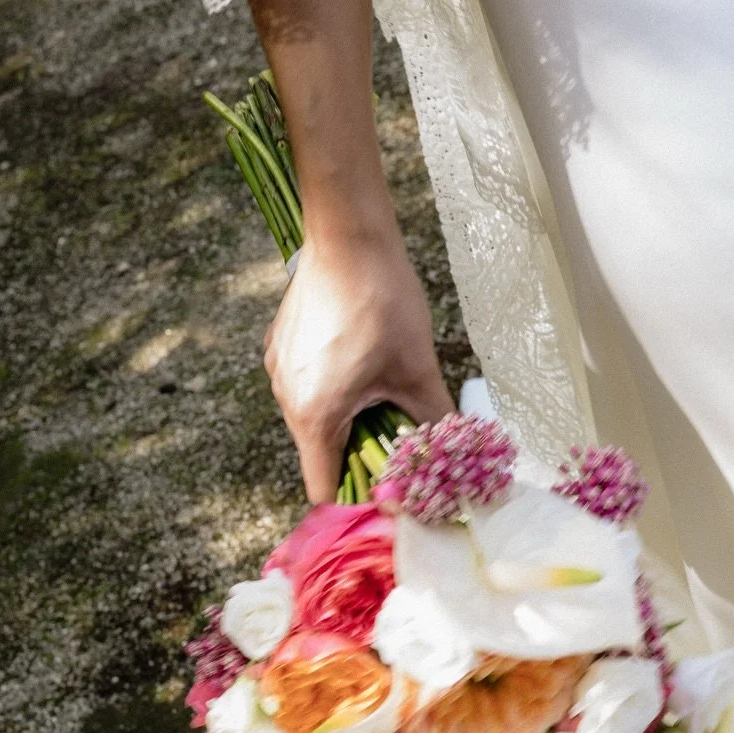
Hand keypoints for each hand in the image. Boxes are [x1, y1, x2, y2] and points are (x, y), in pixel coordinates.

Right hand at [264, 209, 452, 501]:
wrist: (348, 236)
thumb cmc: (382, 303)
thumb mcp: (418, 371)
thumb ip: (433, 422)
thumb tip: (453, 453)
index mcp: (314, 415)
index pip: (324, 488)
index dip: (357, 495)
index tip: (389, 487)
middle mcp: (286, 396)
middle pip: (320, 453)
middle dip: (359, 453)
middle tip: (399, 436)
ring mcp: (279, 367)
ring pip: (314, 417)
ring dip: (348, 417)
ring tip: (384, 392)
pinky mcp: (281, 342)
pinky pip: (307, 384)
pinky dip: (333, 387)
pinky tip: (363, 360)